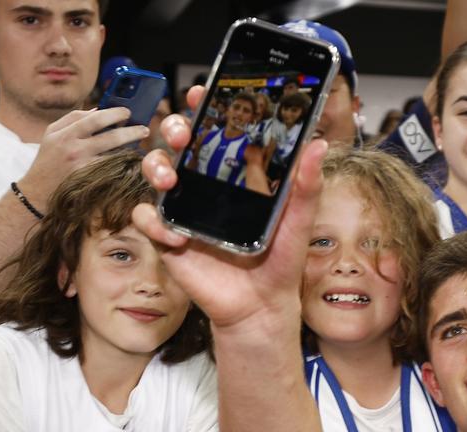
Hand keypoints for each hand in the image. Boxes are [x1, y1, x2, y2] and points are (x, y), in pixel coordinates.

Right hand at [18, 106, 149, 209]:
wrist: (37, 191)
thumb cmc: (47, 160)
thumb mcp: (52, 134)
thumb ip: (73, 118)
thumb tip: (98, 110)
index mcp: (65, 134)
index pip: (94, 119)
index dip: (114, 113)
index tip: (126, 112)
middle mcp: (74, 150)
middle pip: (111, 137)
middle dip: (131, 131)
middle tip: (143, 129)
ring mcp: (83, 168)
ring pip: (115, 155)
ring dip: (131, 148)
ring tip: (140, 144)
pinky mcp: (90, 182)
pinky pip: (112, 170)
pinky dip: (123, 164)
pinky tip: (131, 160)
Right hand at [132, 86, 327, 329]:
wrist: (261, 305)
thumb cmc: (280, 260)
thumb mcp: (298, 220)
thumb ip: (306, 185)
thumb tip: (318, 145)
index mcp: (235, 172)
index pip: (214, 129)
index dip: (203, 106)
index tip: (202, 92)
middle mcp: (206, 184)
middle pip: (178, 142)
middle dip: (174, 129)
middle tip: (183, 135)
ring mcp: (184, 209)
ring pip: (156, 171)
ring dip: (156, 166)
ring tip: (170, 180)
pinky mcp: (169, 238)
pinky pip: (148, 220)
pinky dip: (153, 223)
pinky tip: (175, 237)